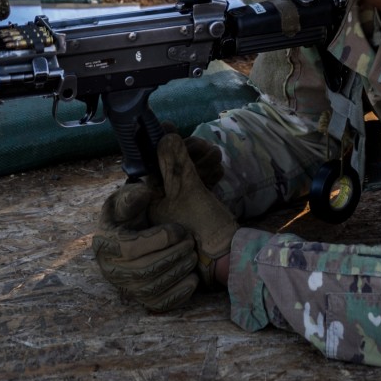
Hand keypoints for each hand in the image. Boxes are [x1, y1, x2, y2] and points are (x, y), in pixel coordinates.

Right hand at [93, 180, 198, 311]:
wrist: (126, 233)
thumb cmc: (128, 214)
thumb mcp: (125, 199)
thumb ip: (132, 195)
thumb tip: (144, 194)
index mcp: (105, 244)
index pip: (131, 248)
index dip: (159, 240)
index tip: (180, 230)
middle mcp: (111, 270)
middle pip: (143, 271)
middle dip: (172, 257)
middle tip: (191, 244)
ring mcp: (125, 287)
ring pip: (152, 289)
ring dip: (177, 273)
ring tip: (193, 257)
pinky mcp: (140, 299)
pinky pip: (158, 304)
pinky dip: (177, 295)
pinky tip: (192, 281)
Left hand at [150, 133, 237, 285]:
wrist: (229, 253)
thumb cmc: (202, 225)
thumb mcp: (188, 190)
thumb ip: (176, 162)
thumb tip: (166, 135)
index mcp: (152, 198)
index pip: (152, 162)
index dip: (162, 143)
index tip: (171, 127)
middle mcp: (162, 200)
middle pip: (172, 162)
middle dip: (189, 150)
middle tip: (204, 146)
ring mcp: (182, 201)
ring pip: (188, 168)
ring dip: (202, 159)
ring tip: (214, 157)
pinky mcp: (199, 202)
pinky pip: (200, 178)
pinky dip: (209, 172)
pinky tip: (218, 172)